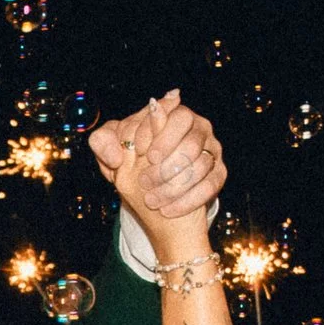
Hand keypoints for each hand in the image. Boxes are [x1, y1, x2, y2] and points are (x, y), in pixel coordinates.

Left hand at [88, 89, 222, 257]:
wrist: (152, 194)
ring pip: (200, 166)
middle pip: (191, 141)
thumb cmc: (129, 163)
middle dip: (166, 162)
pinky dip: (186, 201)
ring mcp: (212, 151)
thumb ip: (104, 141)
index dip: (157, 134)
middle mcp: (200, 129)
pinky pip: (209, 187)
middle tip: (144, 180)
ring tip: (151, 200)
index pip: (175, 116)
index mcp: (177, 114)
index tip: (138, 152)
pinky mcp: (219, 174)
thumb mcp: (112, 150)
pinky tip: (167, 210)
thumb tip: (116, 150)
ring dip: (173, 186)